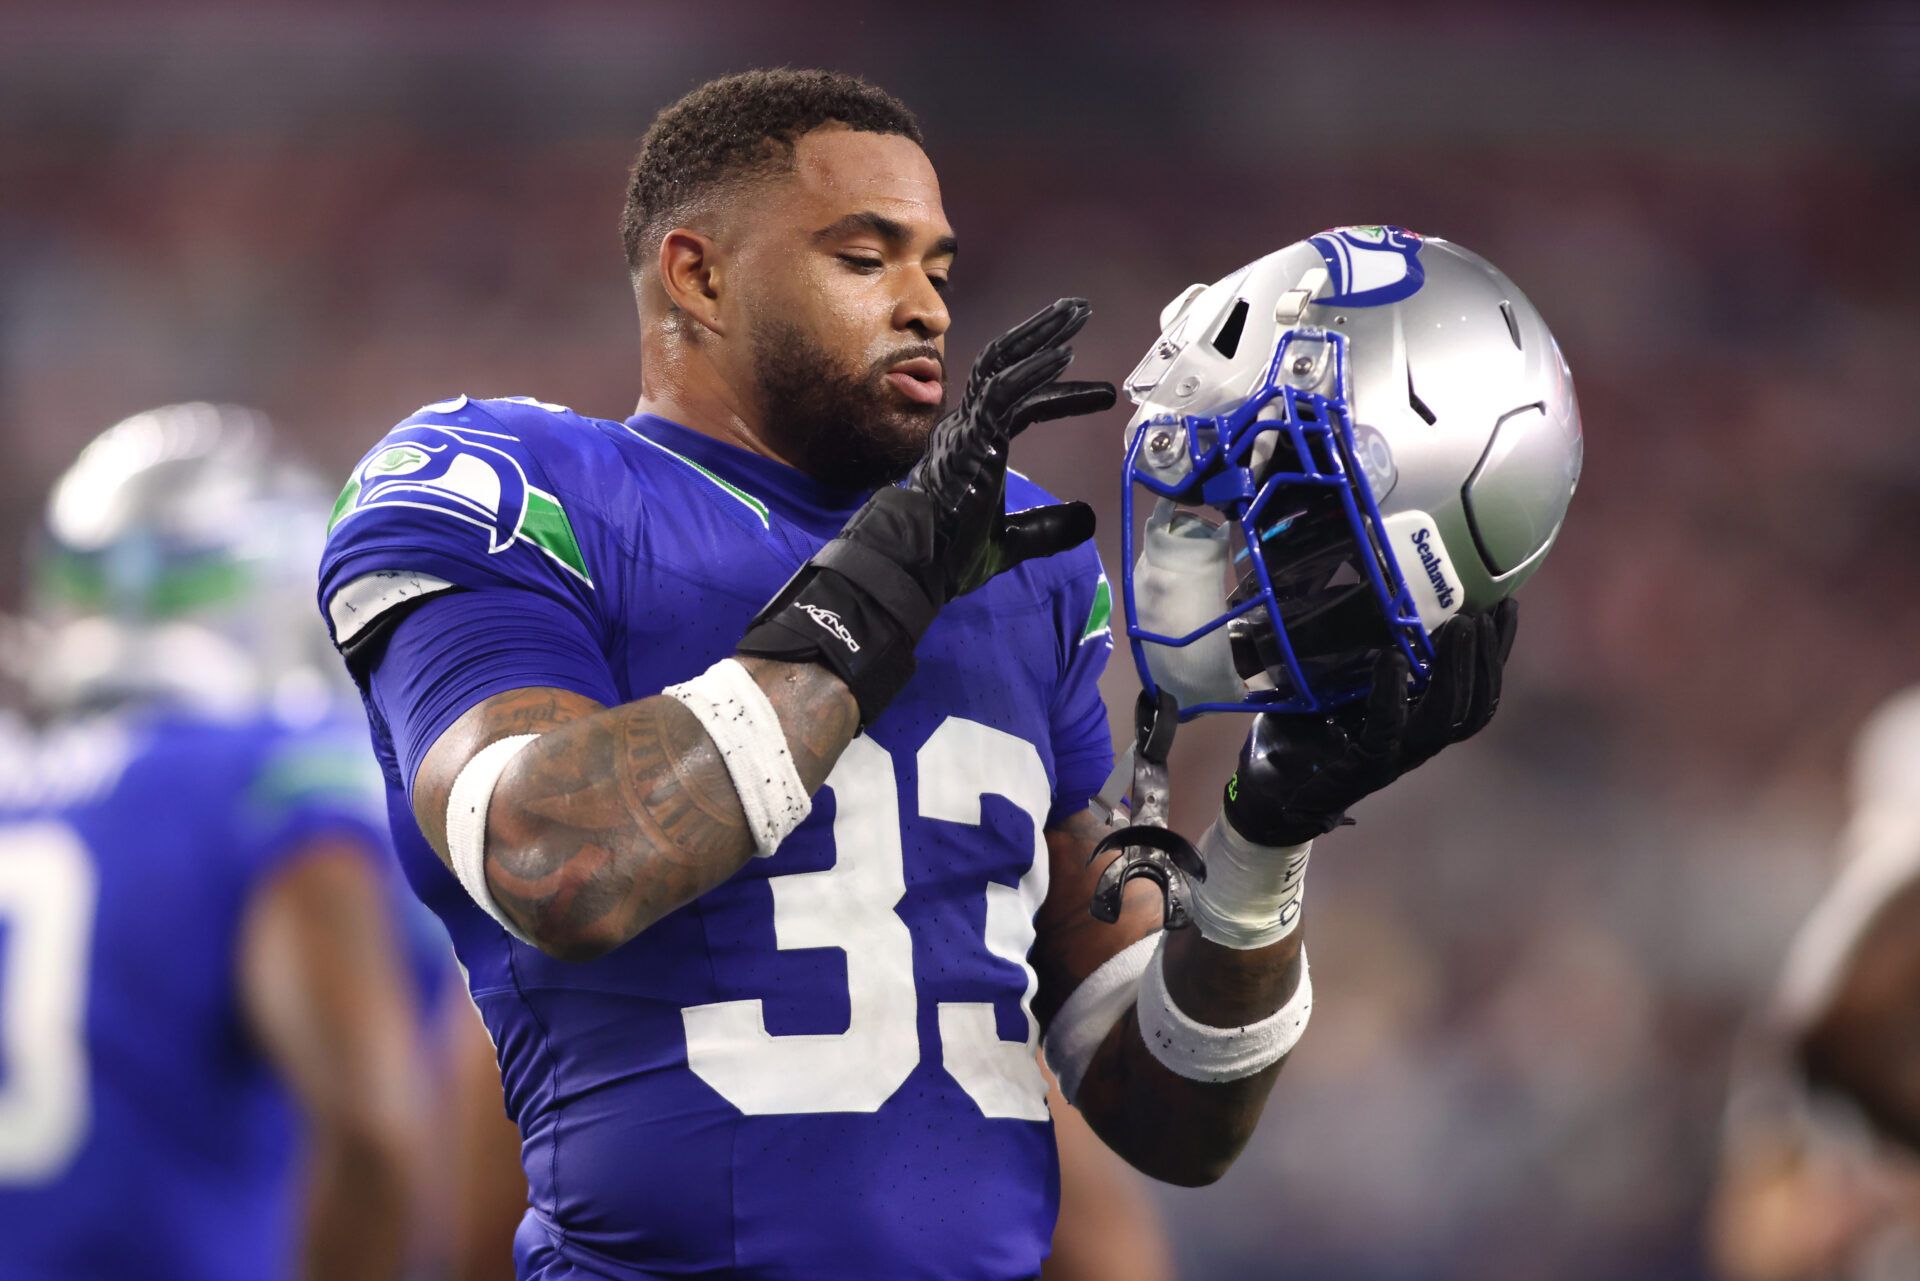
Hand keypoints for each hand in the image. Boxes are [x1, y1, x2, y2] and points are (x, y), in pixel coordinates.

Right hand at [739, 299, 1115, 723]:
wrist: (914, 569)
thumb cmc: (947, 556)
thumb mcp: (1011, 540)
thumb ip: (1048, 528)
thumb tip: (1087, 519)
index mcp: (971, 442)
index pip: (1015, 399)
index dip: (1056, 388)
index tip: (1101, 392)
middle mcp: (965, 425)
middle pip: (1004, 363)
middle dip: (1043, 333)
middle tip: (1079, 310)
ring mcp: (964, 427)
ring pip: (1002, 364)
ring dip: (1042, 335)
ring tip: (1077, 313)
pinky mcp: (968, 437)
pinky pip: (1001, 392)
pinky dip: (1033, 370)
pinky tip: (1063, 355)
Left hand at [1223, 600, 1518, 845]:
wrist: (1270, 790)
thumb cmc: (1304, 730)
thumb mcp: (1336, 679)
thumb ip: (1355, 643)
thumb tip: (1361, 579)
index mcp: (1420, 719)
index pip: (1477, 687)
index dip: (1497, 650)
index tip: (1506, 605)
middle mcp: (1417, 739)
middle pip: (1475, 704)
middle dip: (1486, 657)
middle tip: (1484, 614)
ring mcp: (1394, 755)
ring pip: (1446, 719)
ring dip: (1456, 671)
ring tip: (1458, 627)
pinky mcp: (1363, 765)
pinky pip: (1387, 727)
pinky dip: (1391, 691)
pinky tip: (1391, 658)